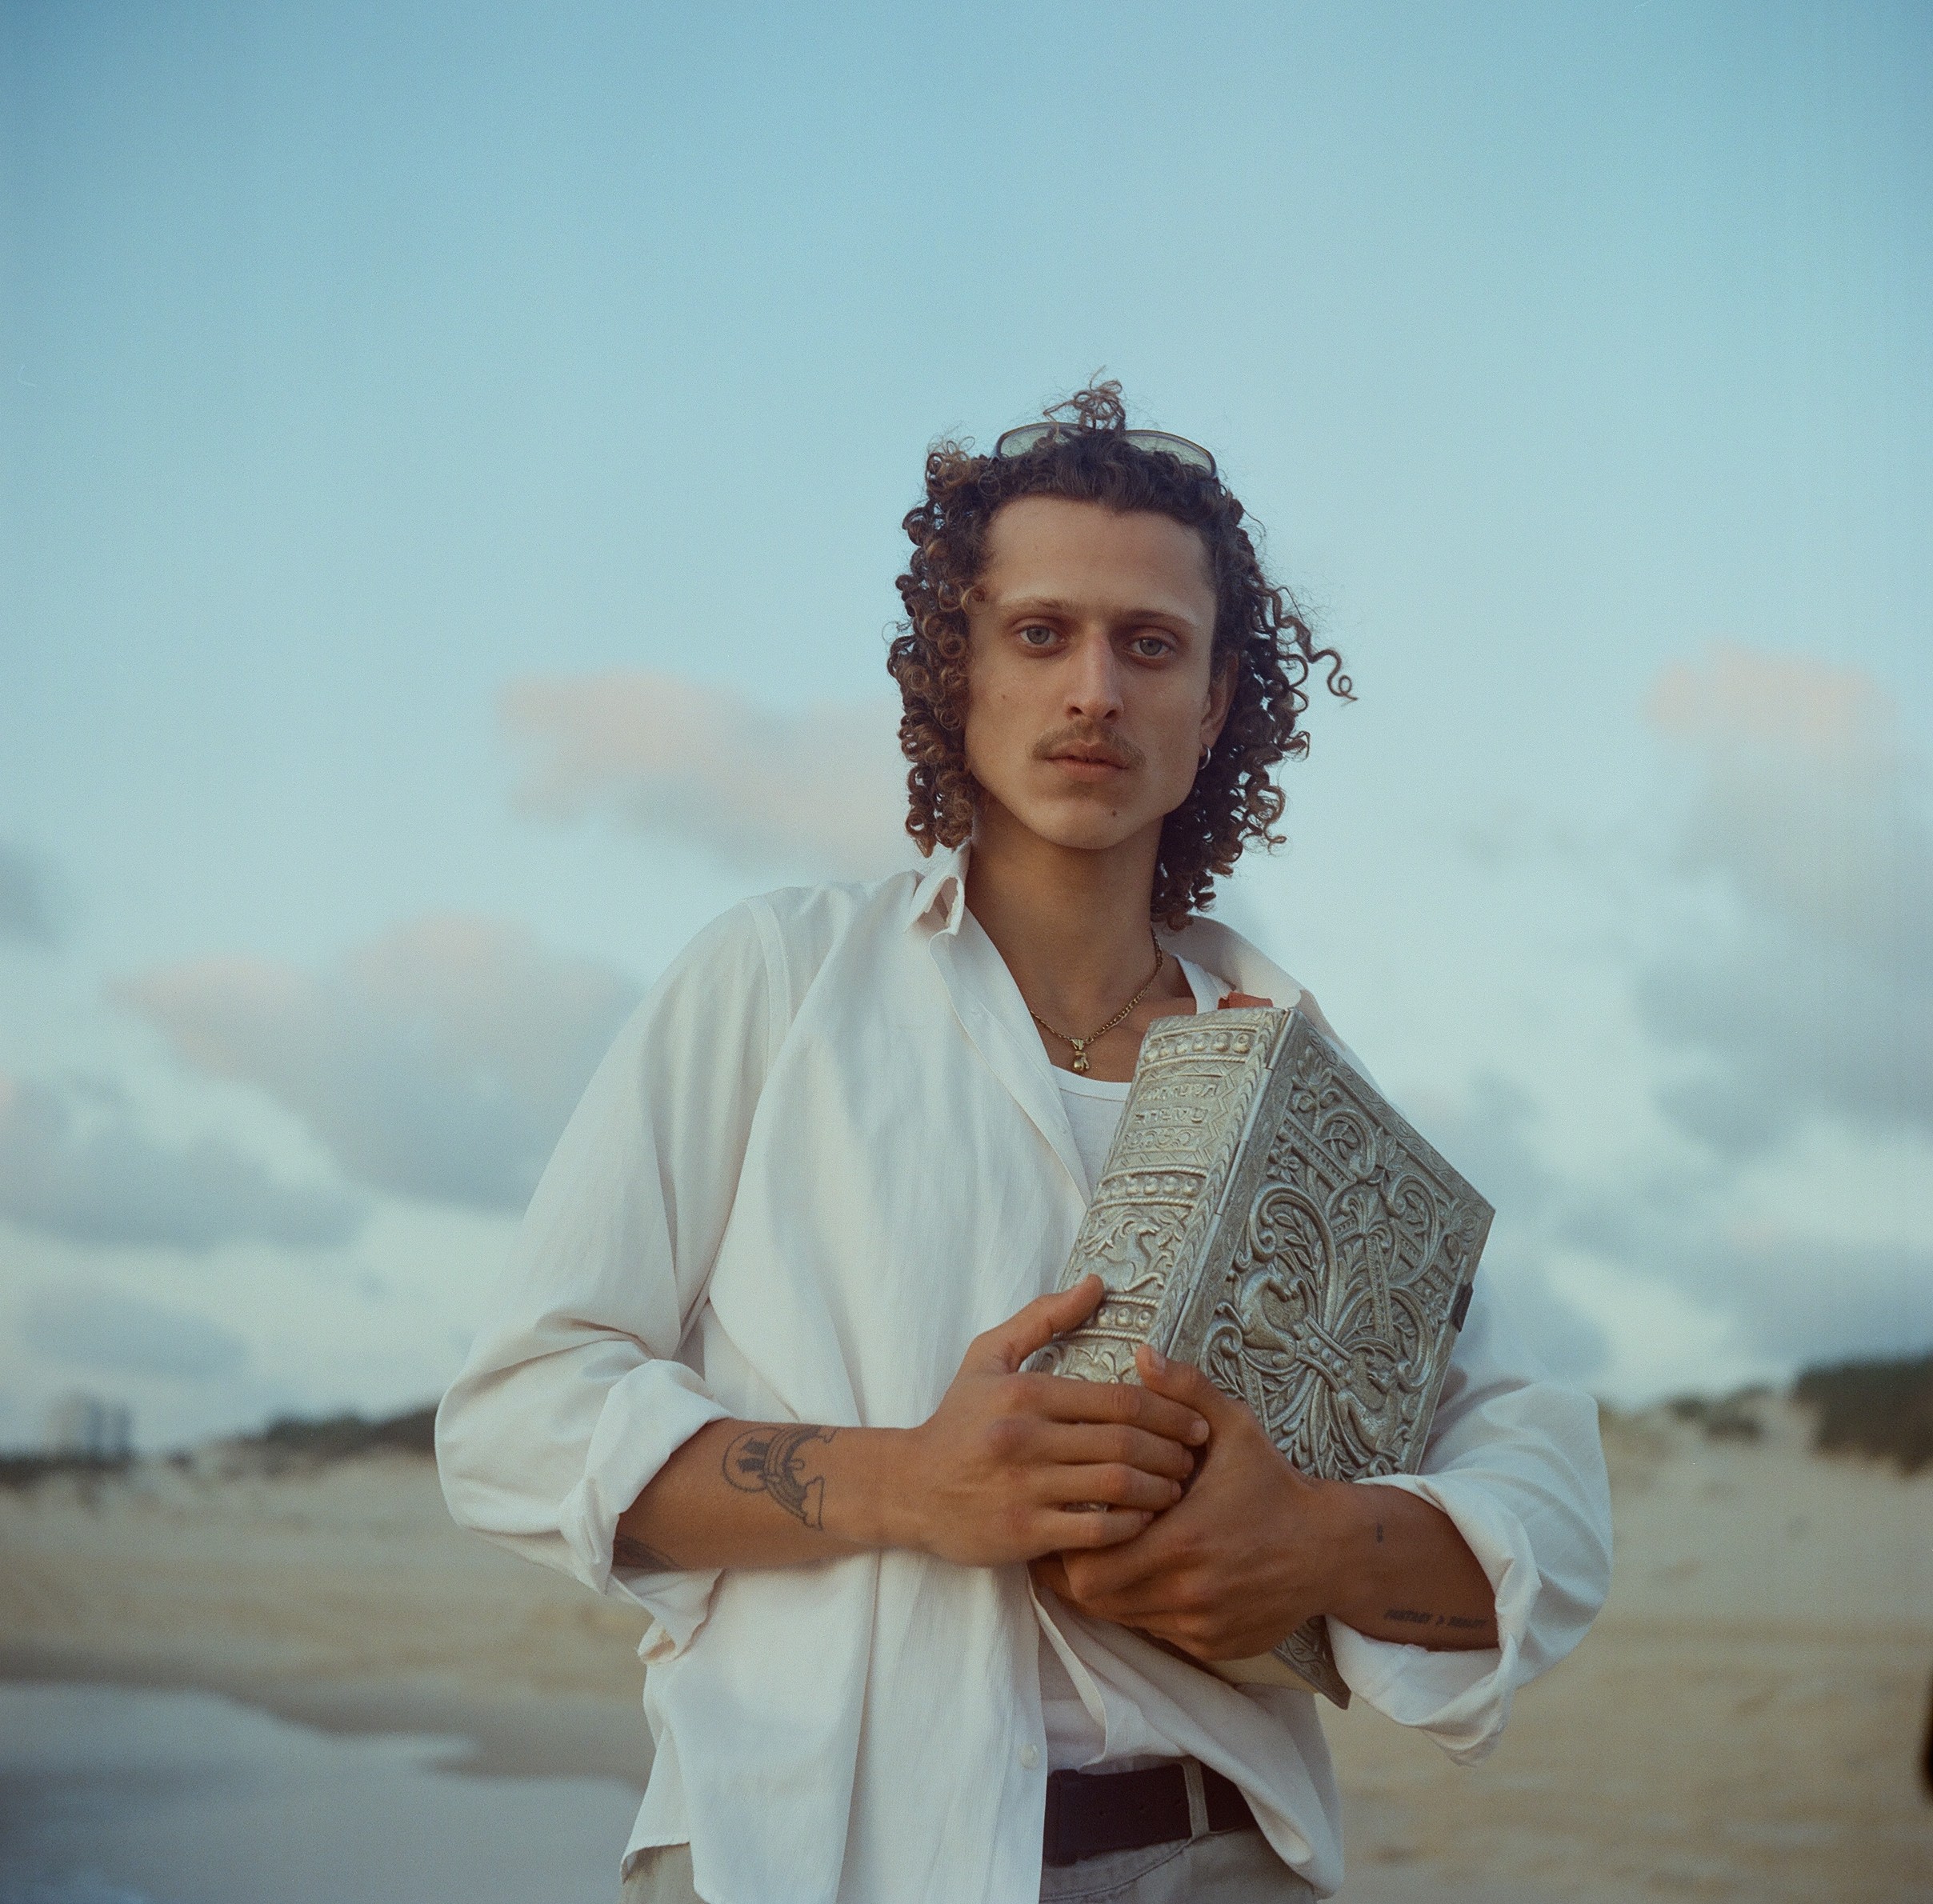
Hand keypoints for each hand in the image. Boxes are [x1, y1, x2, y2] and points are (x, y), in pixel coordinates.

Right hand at [899, 1277, 1211, 1567]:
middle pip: (1124, 1442)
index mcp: (1025, 1393)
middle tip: (1194, 1457)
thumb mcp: (989, 1357)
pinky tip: (1143, 1521)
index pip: (1116, 1398)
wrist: (909, 1487)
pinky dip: (1129, 1527)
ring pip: (1115, 1486)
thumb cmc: (958, 1420)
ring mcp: (1023, 1488)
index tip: (1194, 1421)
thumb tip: (1096, 1283)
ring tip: (1176, 1489)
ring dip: (1158, 1489)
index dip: (1168, 1410)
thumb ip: (1043, 1318)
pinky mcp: (1022, 1532)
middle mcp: (1024, 1438)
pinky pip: (1093, 1531)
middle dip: (1172, 1451)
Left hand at [1033, 1344, 1342, 1660]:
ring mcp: (1198, 1625)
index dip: (1070, 1544)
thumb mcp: (1235, 1428)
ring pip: (1122, 1618)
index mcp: (1182, 1542)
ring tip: (1108, 1550)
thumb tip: (1143, 1353)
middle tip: (1075, 1537)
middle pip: (1094, 1599)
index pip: (1089, 1566)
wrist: (1330, 1549)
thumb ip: (1186, 1390)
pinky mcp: (1211, 1645)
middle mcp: (1187, 1593)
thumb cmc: (1274, 1485)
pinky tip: (1152, 1573)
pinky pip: (1156, 1632)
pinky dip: (1144, 1607)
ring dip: (1110, 1589)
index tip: (1073, 1515)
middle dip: (1077, 1569)